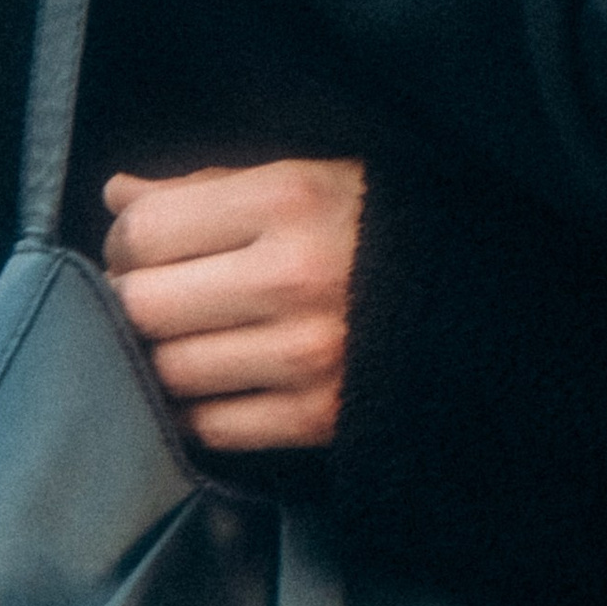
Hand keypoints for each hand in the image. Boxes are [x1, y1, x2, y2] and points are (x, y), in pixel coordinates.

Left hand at [101, 159, 365, 451]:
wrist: (488, 305)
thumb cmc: (381, 227)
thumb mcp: (304, 178)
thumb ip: (207, 189)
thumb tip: (117, 197)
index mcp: (286, 199)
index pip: (146, 231)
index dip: (124, 243)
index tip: (139, 248)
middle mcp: (292, 276)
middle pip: (143, 306)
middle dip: (129, 302)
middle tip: (151, 297)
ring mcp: (306, 355)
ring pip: (168, 372)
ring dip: (158, 359)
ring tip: (183, 338)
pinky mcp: (318, 418)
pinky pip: (211, 426)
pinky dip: (196, 409)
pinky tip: (215, 382)